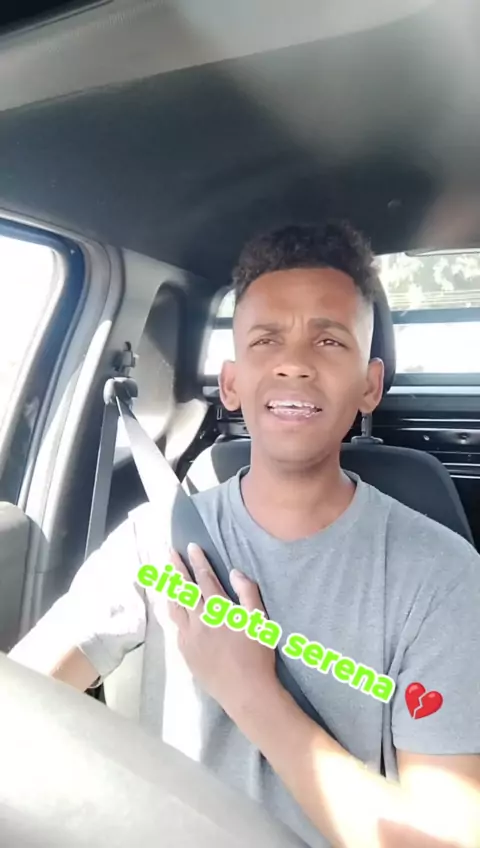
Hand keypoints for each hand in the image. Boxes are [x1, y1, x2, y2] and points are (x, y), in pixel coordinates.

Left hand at [167, 545, 277, 718]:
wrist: (245, 692)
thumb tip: (234, 572)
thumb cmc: (257, 656)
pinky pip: (175, 627)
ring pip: (175, 607)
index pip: (204, 579)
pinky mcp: (185, 652)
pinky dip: (173, 613)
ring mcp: (189, 637)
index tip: (191, 547)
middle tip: (169, 552)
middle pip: (184, 589)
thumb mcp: (260, 620)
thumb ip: (248, 593)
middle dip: (177, 568)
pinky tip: (172, 609)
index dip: (198, 561)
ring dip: (171, 589)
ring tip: (167, 577)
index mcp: (218, 610)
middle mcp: (198, 620)